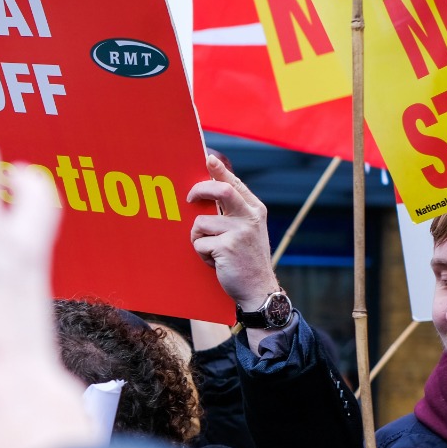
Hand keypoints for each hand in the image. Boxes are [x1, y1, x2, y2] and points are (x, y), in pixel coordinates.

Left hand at [187, 154, 279, 313]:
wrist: (258, 288)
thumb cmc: (245, 259)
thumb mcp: (246, 231)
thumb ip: (233, 213)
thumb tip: (207, 196)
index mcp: (255, 210)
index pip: (235, 184)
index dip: (220, 171)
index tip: (208, 159)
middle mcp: (250, 217)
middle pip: (220, 191)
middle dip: (199, 190)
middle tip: (189, 199)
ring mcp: (240, 231)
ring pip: (200, 223)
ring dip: (199, 239)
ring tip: (214, 251)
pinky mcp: (228, 246)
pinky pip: (198, 243)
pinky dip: (201, 254)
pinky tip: (215, 262)